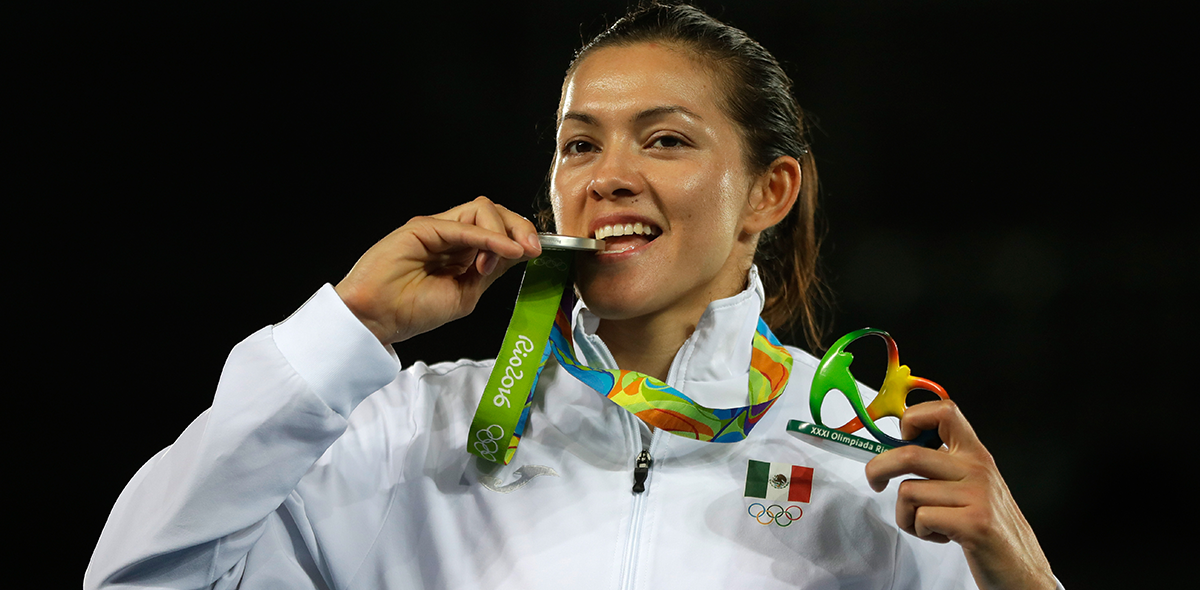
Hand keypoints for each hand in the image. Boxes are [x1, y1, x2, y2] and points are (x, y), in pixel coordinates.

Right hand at [334, 197, 541, 343]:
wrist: (378, 318)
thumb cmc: (413, 311)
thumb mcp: (467, 294)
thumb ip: (491, 272)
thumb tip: (519, 253)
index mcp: (461, 250)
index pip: (499, 228)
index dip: (521, 235)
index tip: (537, 253)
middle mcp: (451, 233)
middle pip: (495, 211)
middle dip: (520, 227)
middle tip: (532, 250)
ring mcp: (438, 228)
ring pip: (483, 209)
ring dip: (502, 233)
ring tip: (497, 263)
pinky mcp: (423, 227)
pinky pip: (464, 225)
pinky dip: (489, 236)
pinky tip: (504, 249)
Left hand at [864, 400, 1055, 589]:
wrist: (1022, 567)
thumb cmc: (987, 525)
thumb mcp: (971, 484)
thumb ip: (943, 464)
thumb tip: (899, 445)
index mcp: (975, 454)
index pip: (944, 411)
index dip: (913, 418)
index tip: (901, 439)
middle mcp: (977, 469)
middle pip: (909, 453)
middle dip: (878, 468)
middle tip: (875, 482)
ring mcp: (977, 495)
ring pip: (909, 491)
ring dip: (905, 514)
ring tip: (925, 524)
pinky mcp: (974, 524)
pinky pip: (921, 518)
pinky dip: (919, 531)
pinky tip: (940, 536)